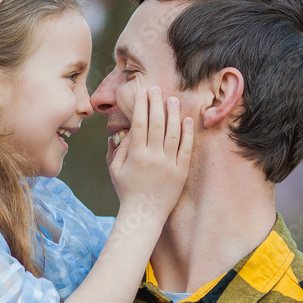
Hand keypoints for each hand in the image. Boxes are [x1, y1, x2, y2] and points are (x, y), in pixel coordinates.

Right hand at [109, 86, 192, 217]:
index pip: (139, 123)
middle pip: (156, 123)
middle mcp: (153, 157)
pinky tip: (187, 119)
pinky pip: (186, 148)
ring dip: (173, 113)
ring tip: (172, 99)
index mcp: (135, 155)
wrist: (144, 214)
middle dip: (156, 103)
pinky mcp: (181, 171)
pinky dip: (187, 132)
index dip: (140, 105)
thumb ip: (118, 149)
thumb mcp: (115, 169)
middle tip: (156, 88)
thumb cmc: (127, 191)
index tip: (141, 92)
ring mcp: (169, 164)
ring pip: (173, 133)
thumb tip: (123, 130)